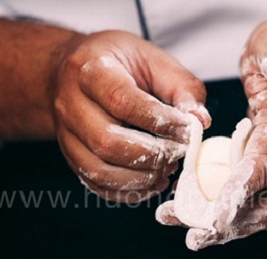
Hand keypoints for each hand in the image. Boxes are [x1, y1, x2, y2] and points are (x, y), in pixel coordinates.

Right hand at [53, 30, 210, 202]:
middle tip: (179, 153)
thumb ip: (182, 87)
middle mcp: (70, 103)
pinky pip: (97, 184)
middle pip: (106, 141)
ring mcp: (66, 134)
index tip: (187, 130)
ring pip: (99, 169)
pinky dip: (130, 191)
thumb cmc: (119, 62)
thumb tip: (200, 121)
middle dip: (151, 155)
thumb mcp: (154, 60)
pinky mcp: (72, 157)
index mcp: (91, 69)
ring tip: (168, 169)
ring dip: (141, 178)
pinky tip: (154, 182)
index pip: (122, 101)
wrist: (73, 71)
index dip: (159, 121)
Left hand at [161, 18, 266, 249]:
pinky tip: (183, 208)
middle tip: (196, 238)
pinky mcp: (261, 165)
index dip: (244, 188)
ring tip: (178, 227)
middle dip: (233, 226)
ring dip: (219, 225)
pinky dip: (215, 208)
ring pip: (253, 208)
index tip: (219, 212)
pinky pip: (241, 196)